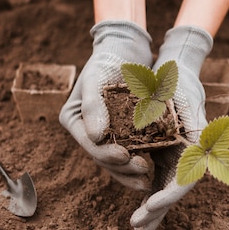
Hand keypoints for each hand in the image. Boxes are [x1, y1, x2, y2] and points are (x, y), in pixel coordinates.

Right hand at [60, 20, 153, 189]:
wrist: (125, 48)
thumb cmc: (108, 59)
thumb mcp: (97, 78)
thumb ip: (93, 106)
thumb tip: (96, 137)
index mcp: (74, 120)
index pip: (90, 144)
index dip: (106, 154)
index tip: (125, 156)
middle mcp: (87, 131)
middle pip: (103, 157)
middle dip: (122, 168)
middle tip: (142, 171)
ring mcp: (105, 134)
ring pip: (116, 160)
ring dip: (131, 172)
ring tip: (147, 181)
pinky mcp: (123, 133)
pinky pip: (131, 152)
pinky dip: (140, 161)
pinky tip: (153, 171)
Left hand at [130, 26, 212, 229]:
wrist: (178, 72)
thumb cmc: (175, 82)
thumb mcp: (172, 97)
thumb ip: (173, 121)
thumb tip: (177, 150)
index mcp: (195, 144)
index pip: (185, 178)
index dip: (168, 196)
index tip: (149, 207)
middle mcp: (190, 154)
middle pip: (175, 191)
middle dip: (157, 212)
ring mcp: (178, 157)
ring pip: (167, 190)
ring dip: (154, 212)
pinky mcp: (167, 156)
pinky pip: (160, 182)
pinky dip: (150, 197)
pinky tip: (139, 213)